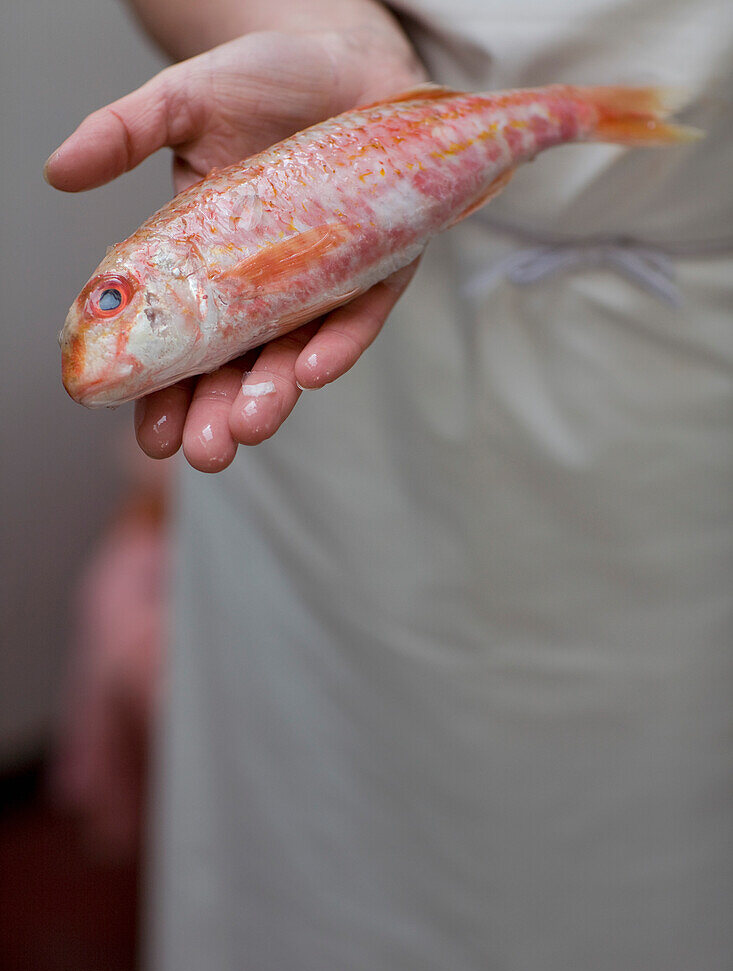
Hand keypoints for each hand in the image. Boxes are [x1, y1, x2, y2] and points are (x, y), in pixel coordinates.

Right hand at [45, 24, 424, 469]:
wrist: (346, 50)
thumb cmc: (264, 80)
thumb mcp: (183, 104)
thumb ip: (124, 134)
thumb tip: (57, 172)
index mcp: (209, 264)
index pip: (182, 345)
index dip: (166, 393)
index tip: (151, 434)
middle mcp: (265, 286)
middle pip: (239, 367)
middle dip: (219, 414)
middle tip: (204, 452)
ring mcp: (323, 280)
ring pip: (296, 356)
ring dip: (272, 396)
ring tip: (247, 427)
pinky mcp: (382, 263)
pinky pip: (362, 314)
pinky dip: (339, 343)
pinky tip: (312, 371)